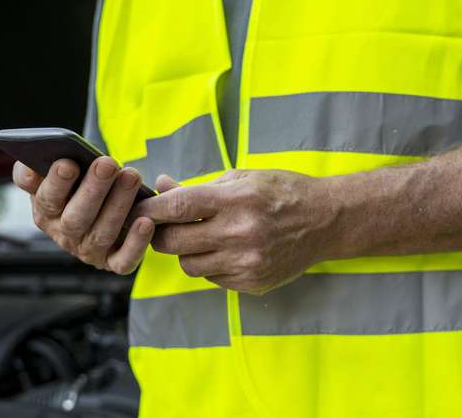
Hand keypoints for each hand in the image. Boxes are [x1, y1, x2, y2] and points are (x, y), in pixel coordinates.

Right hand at [13, 157, 154, 274]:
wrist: (103, 205)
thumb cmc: (76, 185)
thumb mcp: (50, 175)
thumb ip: (33, 170)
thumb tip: (29, 169)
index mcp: (45, 212)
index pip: (47, 200)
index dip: (57, 183)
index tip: (68, 163)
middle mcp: (65, 235)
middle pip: (76, 217)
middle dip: (93, 190)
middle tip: (107, 164)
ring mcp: (90, 251)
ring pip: (102, 233)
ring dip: (118, 206)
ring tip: (131, 177)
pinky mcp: (114, 263)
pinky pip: (125, 259)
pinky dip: (136, 243)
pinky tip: (146, 221)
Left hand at [136, 169, 335, 294]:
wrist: (325, 221)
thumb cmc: (280, 191)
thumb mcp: (241, 177)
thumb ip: (198, 187)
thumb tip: (161, 187)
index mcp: (236, 200)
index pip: (178, 207)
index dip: (150, 209)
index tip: (136, 208)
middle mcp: (240, 233)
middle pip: (174, 243)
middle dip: (161, 234)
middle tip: (163, 226)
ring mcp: (246, 262)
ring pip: (189, 265)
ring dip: (187, 252)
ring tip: (203, 236)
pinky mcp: (252, 282)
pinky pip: (211, 278)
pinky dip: (210, 264)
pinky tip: (227, 249)